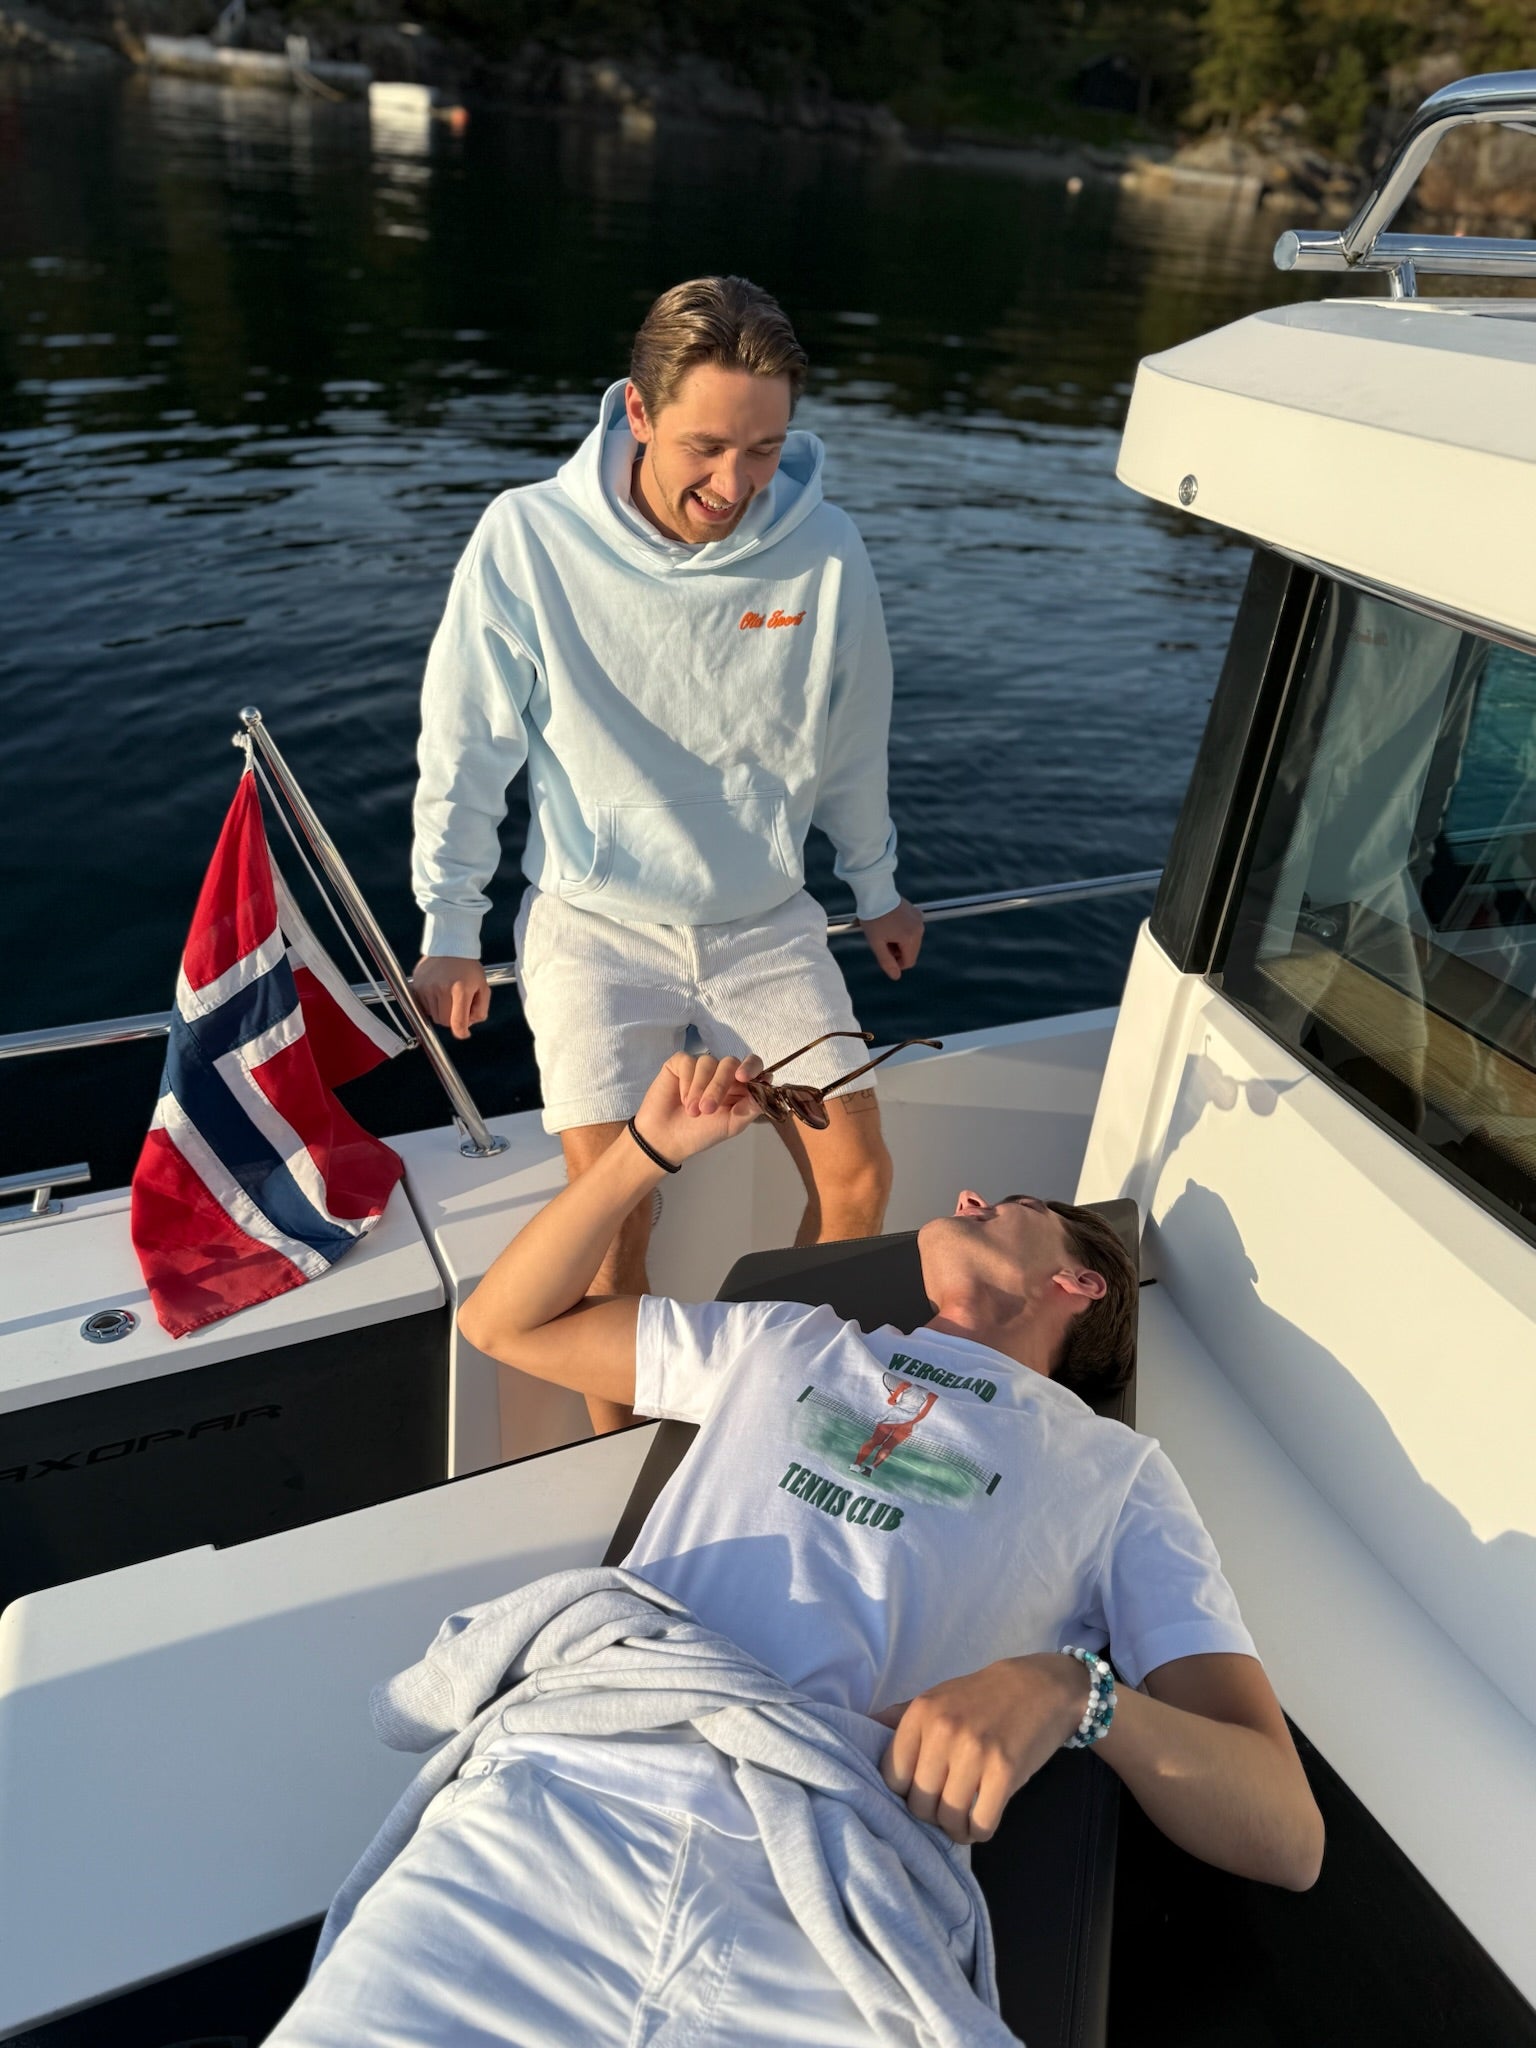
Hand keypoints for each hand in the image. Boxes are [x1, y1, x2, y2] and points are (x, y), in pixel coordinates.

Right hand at [413, 956, 490, 1039]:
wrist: (449, 946)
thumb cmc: (468, 966)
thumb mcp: (483, 986)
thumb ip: (480, 1009)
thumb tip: (468, 1026)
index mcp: (460, 989)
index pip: (457, 1023)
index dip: (462, 1032)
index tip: (464, 1032)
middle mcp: (441, 989)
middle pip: (444, 1022)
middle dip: (452, 1019)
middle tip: (458, 1006)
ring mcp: (426, 987)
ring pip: (433, 1016)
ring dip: (441, 1012)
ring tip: (448, 996)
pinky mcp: (416, 986)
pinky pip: (423, 1007)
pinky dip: (431, 1005)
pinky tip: (438, 992)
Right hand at [631, 1052, 763, 1165]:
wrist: (666, 1139)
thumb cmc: (700, 1133)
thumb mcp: (732, 1124)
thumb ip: (752, 1106)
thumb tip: (769, 1084)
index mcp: (739, 1086)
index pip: (753, 1066)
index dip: (751, 1067)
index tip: (743, 1077)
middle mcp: (723, 1073)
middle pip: (730, 1063)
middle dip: (719, 1086)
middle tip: (707, 1109)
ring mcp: (701, 1067)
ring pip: (708, 1062)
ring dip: (700, 1088)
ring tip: (692, 1111)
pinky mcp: (680, 1063)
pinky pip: (688, 1061)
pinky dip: (686, 1081)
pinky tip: (681, 1098)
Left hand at [860, 899, 923, 980]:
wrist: (875, 892)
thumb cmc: (873, 918)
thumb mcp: (876, 943)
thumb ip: (886, 962)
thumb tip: (896, 977)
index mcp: (910, 938)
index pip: (909, 962)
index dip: (895, 963)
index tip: (883, 953)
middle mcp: (919, 929)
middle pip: (911, 951)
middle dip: (897, 951)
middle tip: (882, 940)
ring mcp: (919, 920)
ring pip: (912, 941)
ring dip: (899, 941)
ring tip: (885, 930)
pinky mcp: (917, 912)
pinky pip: (912, 929)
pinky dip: (903, 930)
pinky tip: (891, 923)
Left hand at [878, 1653, 1088, 1844]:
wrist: (1039, 1686)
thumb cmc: (981, 1696)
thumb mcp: (937, 1697)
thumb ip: (899, 1717)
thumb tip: (860, 1728)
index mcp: (921, 1714)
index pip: (891, 1777)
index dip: (903, 1794)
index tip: (919, 1793)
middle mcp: (944, 1732)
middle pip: (919, 1804)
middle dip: (931, 1816)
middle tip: (945, 1808)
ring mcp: (975, 1752)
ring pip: (948, 1818)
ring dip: (956, 1829)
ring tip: (963, 1819)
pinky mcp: (1005, 1771)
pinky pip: (980, 1823)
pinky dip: (979, 1831)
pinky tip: (982, 1820)